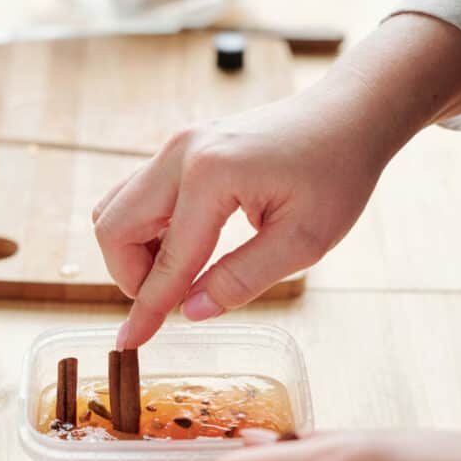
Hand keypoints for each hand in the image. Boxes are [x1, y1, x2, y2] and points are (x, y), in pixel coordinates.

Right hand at [91, 14, 460, 348]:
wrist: (347, 117)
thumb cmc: (337, 173)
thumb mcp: (303, 241)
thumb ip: (242, 279)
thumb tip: (190, 312)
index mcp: (211, 176)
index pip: (167, 260)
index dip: (147, 309)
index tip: (129, 344)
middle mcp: (180, 154)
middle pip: (114, 228)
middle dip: (131, 277)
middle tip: (168, 301)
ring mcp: (176, 146)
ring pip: (116, 209)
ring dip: (133, 252)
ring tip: (181, 274)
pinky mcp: (180, 149)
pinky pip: (135, 195)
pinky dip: (144, 230)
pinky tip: (183, 247)